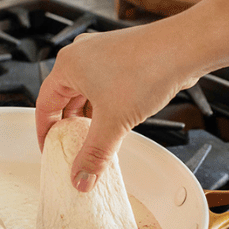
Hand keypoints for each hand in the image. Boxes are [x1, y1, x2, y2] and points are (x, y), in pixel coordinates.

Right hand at [35, 24, 198, 191]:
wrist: (183, 49)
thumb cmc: (146, 70)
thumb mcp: (113, 122)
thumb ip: (94, 154)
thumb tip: (81, 179)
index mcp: (68, 65)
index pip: (45, 104)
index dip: (46, 132)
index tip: (51, 151)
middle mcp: (81, 55)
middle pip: (65, 98)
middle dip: (70, 127)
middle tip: (74, 151)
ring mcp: (102, 54)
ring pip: (87, 93)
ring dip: (90, 118)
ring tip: (97, 141)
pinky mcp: (122, 57)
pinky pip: (105, 86)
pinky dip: (105, 106)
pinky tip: (116, 123)